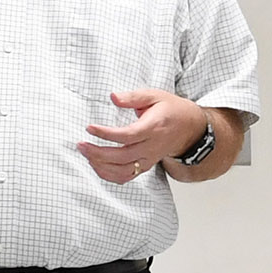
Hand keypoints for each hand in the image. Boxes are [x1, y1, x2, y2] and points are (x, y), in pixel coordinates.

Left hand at [78, 89, 208, 184]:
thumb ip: (133, 97)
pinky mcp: (147, 166)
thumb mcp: (155, 95)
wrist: (190, 128)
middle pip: (121, 156)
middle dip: (97, 153)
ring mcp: (149, 159)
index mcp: (153, 128)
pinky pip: (127, 176)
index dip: (106, 134)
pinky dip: (109, 175)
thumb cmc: (171, 110)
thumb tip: (113, 97)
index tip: (90, 128)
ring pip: (123, 171)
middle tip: (81, 144)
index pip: (127, 136)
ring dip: (101, 166)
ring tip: (86, 154)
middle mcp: (151, 147)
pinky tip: (97, 165)